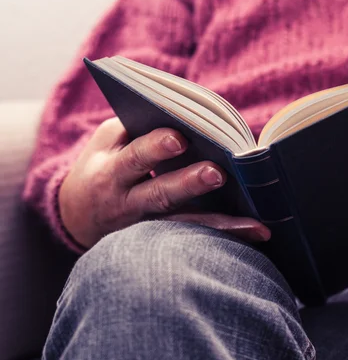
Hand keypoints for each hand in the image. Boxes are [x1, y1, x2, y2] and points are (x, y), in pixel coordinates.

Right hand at [59, 118, 269, 248]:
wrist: (77, 217)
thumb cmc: (102, 165)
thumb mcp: (107, 143)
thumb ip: (138, 129)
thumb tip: (188, 118)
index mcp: (111, 171)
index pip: (134, 157)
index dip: (155, 148)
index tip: (180, 137)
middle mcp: (128, 203)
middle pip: (160, 194)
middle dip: (188, 183)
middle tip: (217, 173)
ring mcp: (147, 227)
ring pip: (185, 224)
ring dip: (220, 224)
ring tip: (254, 224)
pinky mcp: (163, 241)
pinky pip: (196, 238)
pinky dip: (226, 235)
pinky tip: (257, 233)